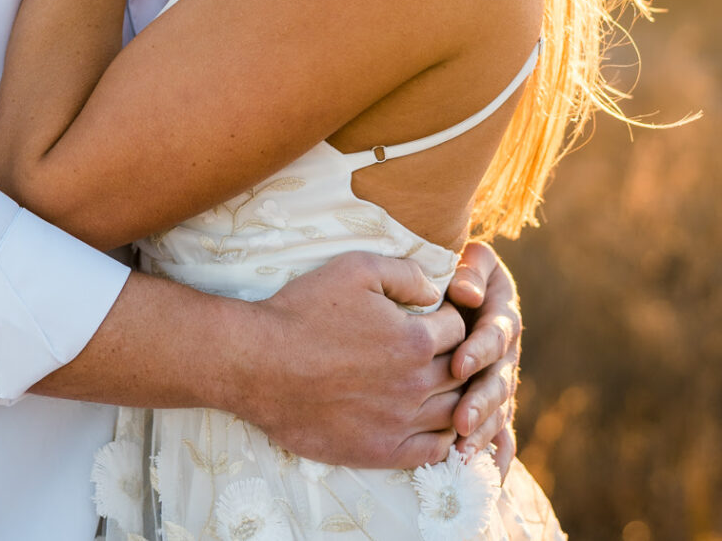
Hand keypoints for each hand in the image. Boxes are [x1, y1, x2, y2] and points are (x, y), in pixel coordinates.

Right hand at [236, 252, 466, 468]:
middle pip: (461, 373)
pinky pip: (433, 452)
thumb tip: (435, 289)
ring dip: (456, 398)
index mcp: (414, 340)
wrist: (260, 363)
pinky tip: (436, 425)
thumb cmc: (303, 310)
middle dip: (458, 358)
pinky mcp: (381, 451)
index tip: (435, 317)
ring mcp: (399, 422)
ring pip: (454, 414)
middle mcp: (415, 384)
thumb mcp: (354, 269)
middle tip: (443, 351)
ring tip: (443, 385)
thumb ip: (404, 273)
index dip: (450, 319)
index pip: (459, 330)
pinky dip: (444, 439)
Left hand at [446, 241, 521, 474]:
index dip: (478, 350)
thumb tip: (467, 294)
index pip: (494, 335)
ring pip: (499, 411)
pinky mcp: (495, 403)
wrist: (465, 288)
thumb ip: (472, 271)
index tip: (458, 364)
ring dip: (483, 433)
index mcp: (502, 316)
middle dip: (480, 402)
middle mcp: (506, 354)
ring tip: (463, 454)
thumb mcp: (472, 261)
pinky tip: (489, 478)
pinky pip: (502, 434)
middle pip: (499, 381)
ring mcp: (501, 381)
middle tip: (461, 421)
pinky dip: (497, 456)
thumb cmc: (461, 271)